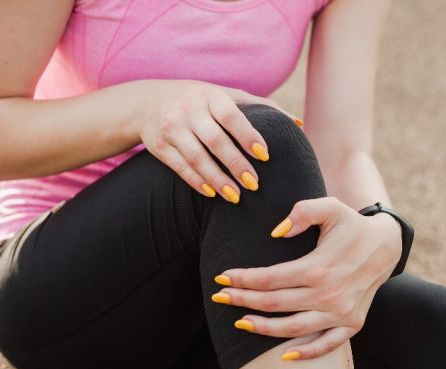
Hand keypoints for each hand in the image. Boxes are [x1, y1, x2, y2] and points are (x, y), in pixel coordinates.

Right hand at [138, 80, 301, 202]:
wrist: (148, 102)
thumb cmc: (200, 100)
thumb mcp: (226, 96)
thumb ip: (261, 107)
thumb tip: (298, 123)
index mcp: (210, 96)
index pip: (230, 116)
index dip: (248, 135)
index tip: (265, 155)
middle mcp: (188, 110)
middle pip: (215, 140)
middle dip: (236, 164)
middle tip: (255, 185)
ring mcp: (171, 128)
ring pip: (196, 158)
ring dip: (218, 179)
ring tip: (236, 196)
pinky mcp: (159, 146)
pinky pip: (180, 167)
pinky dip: (197, 182)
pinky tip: (213, 193)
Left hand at [211, 197, 402, 360]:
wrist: (386, 245)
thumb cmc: (351, 225)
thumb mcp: (331, 207)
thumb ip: (303, 212)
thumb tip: (275, 232)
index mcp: (320, 267)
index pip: (270, 278)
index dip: (243, 279)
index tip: (222, 278)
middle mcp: (330, 295)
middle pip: (275, 304)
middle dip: (243, 301)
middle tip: (220, 298)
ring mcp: (342, 313)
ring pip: (294, 329)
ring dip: (263, 328)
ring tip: (240, 322)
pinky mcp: (353, 324)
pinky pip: (327, 346)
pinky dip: (306, 353)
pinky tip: (284, 355)